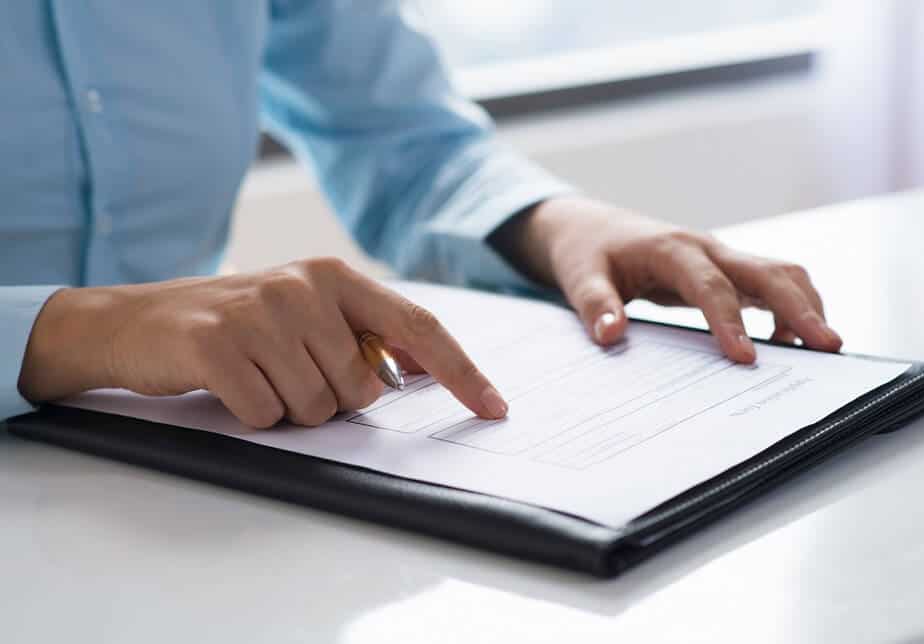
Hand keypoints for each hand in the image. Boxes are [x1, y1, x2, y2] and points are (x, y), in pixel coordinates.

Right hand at [18, 258, 507, 427]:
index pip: (419, 328)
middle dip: (332, 400)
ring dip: (289, 408)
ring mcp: (260, 312)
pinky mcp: (218, 346)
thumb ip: (362, 336)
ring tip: (257, 373)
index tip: (495, 408)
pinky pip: (266, 414)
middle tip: (288, 372)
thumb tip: (416, 374)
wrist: (139, 322)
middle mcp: (305, 286)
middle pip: (362, 389)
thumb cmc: (238, 323)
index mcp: (337, 276)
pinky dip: (252, 413)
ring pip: (315, 408)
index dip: (462, 372)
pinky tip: (230, 383)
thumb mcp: (306, 314)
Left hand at [492, 196, 842, 361]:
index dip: (729, 320)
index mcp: (670, 249)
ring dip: (805, 305)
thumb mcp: (579, 277)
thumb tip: (610, 335)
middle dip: (800, 307)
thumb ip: (594, 305)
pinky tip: (788, 342)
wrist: (591, 226)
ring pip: (779, 273)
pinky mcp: (726, 269)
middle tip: (828, 346)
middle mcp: (705, 247)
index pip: (709, 285)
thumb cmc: (588, 252)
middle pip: (766, 271)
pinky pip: (769, 284)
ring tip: (822, 348)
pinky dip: (790, 308)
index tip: (746, 358)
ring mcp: (720, 256)